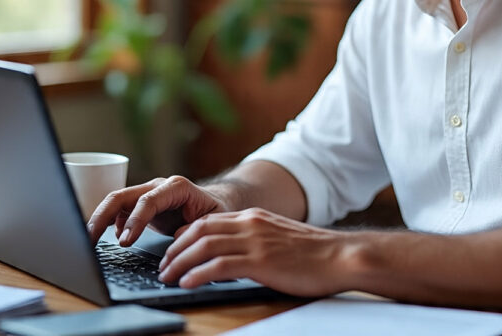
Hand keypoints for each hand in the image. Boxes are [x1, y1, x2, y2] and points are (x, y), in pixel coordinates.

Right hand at [87, 175, 224, 245]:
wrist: (215, 203)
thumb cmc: (216, 212)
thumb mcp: (212, 221)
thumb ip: (196, 227)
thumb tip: (176, 238)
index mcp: (176, 187)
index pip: (149, 200)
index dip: (135, 220)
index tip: (124, 242)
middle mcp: (158, 187)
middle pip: (123, 195)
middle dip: (104, 216)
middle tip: (90, 241)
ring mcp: (146, 194)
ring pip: (115, 201)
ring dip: (99, 219)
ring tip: (87, 241)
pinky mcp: (139, 205)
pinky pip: (117, 210)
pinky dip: (105, 223)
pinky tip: (100, 239)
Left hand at [157, 207, 353, 296]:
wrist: (338, 256)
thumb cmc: (312, 254)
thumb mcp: (278, 237)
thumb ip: (255, 239)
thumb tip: (232, 254)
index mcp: (253, 217)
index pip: (208, 220)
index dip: (184, 235)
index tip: (173, 251)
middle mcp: (250, 223)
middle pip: (200, 229)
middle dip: (176, 248)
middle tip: (163, 266)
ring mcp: (255, 241)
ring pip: (204, 245)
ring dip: (180, 262)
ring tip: (168, 277)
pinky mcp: (261, 261)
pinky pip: (220, 265)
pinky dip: (198, 274)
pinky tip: (188, 284)